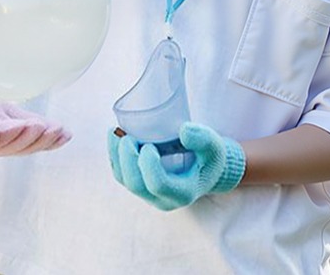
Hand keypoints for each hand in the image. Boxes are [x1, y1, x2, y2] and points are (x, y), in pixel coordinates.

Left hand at [109, 123, 245, 210]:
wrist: (205, 170)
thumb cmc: (209, 157)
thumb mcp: (214, 147)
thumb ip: (203, 138)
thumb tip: (183, 131)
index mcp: (182, 193)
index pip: (158, 184)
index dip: (148, 165)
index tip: (149, 145)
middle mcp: (163, 199)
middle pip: (136, 184)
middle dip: (126, 158)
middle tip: (127, 137)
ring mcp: (149, 194)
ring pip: (124, 179)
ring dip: (116, 155)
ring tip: (117, 132)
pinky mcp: (140, 185)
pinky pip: (121, 174)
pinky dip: (114, 156)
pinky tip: (114, 136)